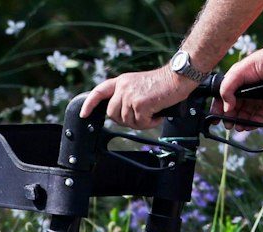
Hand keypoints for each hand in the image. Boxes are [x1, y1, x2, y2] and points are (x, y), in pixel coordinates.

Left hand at [83, 67, 197, 129]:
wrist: (177, 77)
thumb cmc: (164, 84)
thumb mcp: (140, 85)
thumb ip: (128, 96)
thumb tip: (124, 114)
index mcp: (122, 81)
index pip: (99, 91)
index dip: (90, 104)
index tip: (84, 114)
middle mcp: (123, 87)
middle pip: (113, 114)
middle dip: (125, 120)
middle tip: (141, 117)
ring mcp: (130, 95)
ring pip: (127, 121)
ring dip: (141, 122)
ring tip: (153, 114)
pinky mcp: (140, 103)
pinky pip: (140, 123)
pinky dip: (150, 123)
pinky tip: (158, 115)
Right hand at [216, 39, 262, 122]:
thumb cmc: (258, 63)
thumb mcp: (236, 74)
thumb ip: (226, 89)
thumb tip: (226, 108)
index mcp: (236, 82)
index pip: (224, 98)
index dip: (218, 108)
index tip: (215, 119)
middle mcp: (246, 91)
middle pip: (235, 108)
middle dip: (230, 118)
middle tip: (228, 125)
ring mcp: (257, 98)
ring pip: (247, 114)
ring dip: (241, 122)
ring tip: (239, 128)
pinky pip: (260, 116)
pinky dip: (254, 123)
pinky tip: (249, 127)